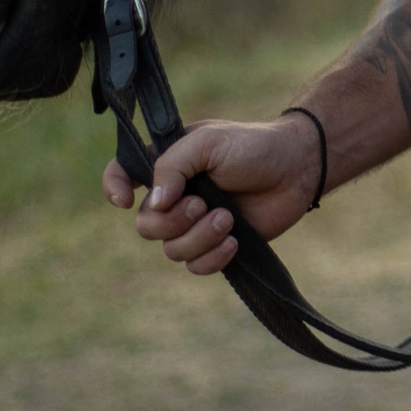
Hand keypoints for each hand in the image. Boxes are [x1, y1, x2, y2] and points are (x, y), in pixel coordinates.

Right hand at [101, 112, 321, 276]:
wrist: (297, 169)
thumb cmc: (253, 146)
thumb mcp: (207, 143)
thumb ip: (171, 167)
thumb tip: (152, 205)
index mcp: (167, 164)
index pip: (121, 173)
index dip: (113, 188)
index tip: (125, 202)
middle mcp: (176, 195)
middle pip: (146, 226)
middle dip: (173, 221)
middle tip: (203, 204)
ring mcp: (195, 223)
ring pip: (171, 250)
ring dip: (198, 238)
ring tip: (227, 219)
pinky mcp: (217, 245)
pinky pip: (196, 267)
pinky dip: (212, 258)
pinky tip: (234, 241)